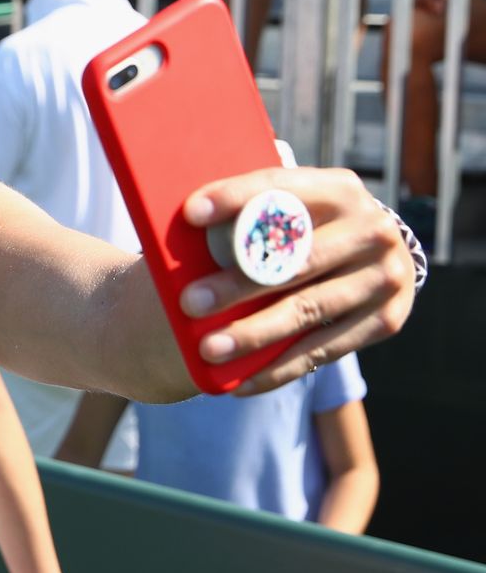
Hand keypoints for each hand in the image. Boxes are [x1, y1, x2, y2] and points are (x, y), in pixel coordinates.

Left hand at [179, 167, 416, 394]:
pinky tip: (240, 383)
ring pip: (307, 310)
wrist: (372, 255)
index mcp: (340, 189)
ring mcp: (385, 277)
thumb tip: (186, 226)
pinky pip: (323, 349)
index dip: (236, 199)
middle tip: (189, 303)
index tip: (190, 213)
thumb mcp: (289, 208)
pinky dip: (278, 368)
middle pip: (295, 260)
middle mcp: (371, 230)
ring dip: (254, 334)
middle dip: (238, 283)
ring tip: (209, 349)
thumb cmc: (305, 230)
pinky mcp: (386, 319)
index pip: (282, 190)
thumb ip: (251, 214)